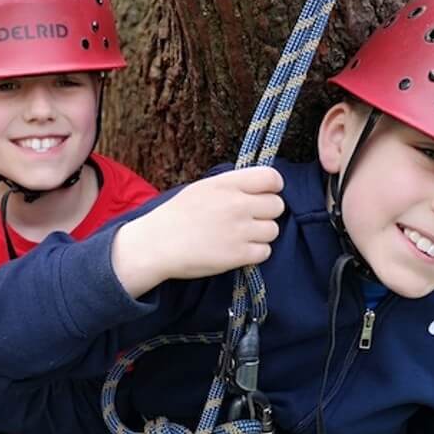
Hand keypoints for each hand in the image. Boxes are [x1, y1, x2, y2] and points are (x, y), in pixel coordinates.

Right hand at [112, 167, 284, 297]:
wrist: (156, 245)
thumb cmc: (176, 215)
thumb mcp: (202, 188)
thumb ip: (231, 186)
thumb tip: (258, 187)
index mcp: (227, 184)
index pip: (271, 177)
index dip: (273, 187)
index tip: (264, 195)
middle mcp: (237, 204)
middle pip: (277, 205)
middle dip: (267, 213)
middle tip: (250, 219)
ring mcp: (239, 231)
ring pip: (273, 230)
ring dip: (261, 235)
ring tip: (241, 237)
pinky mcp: (238, 255)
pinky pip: (265, 252)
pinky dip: (254, 254)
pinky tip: (237, 251)